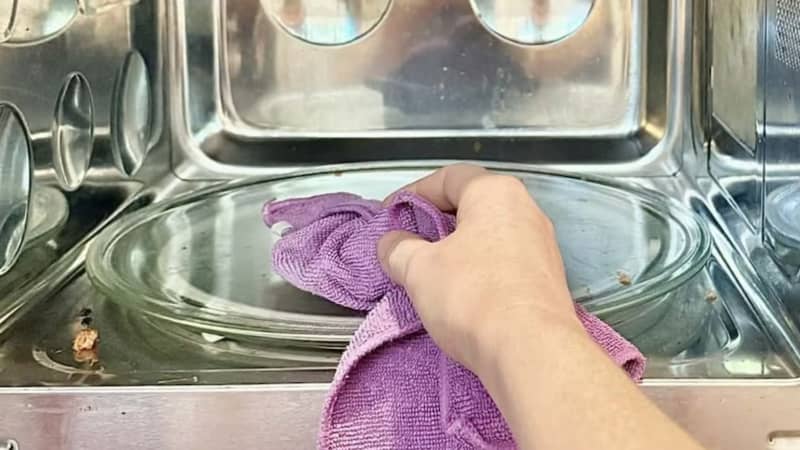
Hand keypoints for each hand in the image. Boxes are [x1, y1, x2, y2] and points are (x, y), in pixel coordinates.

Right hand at [377, 164, 582, 374]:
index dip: (413, 192)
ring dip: (457, 249)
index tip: (391, 214)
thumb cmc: (473, 297)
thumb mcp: (419, 270)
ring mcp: (541, 246)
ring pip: (489, 236)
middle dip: (435, 222)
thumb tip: (391, 243)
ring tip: (430, 272)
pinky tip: (460, 294)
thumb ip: (398, 249)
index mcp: (496, 193)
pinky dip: (478, 269)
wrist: (531, 351)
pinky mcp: (546, 279)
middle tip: (408, 242)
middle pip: (471, 205)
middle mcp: (525, 211)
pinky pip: (504, 262)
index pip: (448, 177)